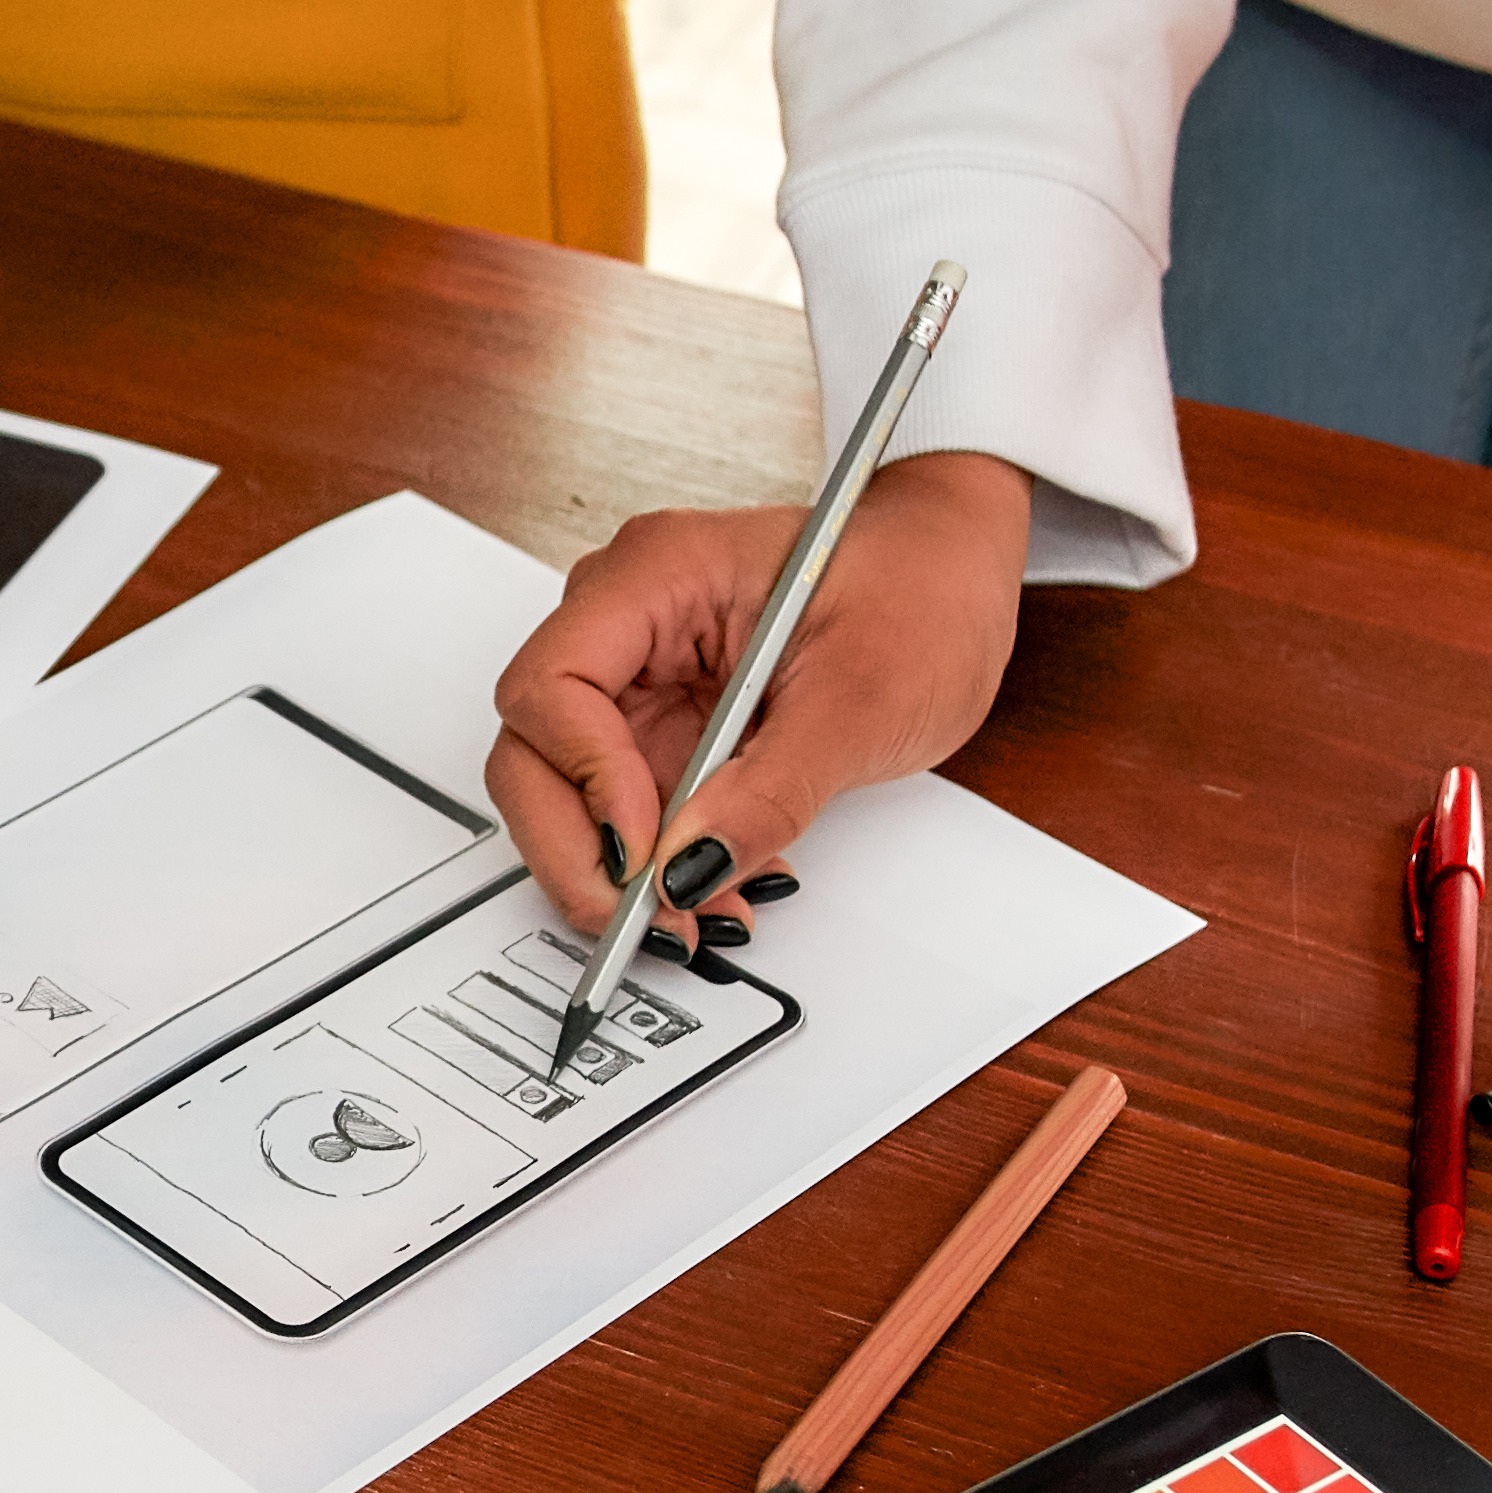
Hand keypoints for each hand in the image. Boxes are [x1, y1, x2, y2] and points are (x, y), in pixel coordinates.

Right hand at [487, 455, 1037, 935]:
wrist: (955, 575)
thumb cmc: (921, 590)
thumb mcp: (861, 702)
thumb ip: (770, 790)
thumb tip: (691, 867)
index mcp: (661, 574)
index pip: (553, 683)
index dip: (584, 778)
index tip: (644, 852)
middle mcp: (630, 619)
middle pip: (536, 747)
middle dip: (579, 847)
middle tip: (645, 918)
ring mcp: (642, 674)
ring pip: (568, 790)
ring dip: (618, 870)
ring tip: (699, 915)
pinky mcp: (665, 723)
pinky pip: (626, 805)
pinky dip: (657, 862)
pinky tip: (713, 887)